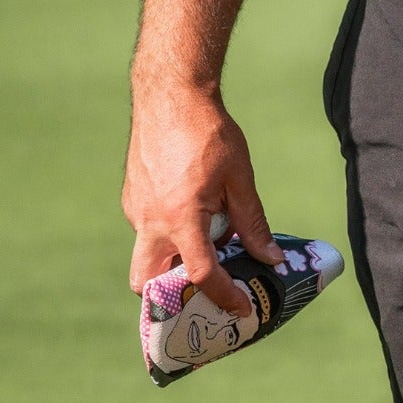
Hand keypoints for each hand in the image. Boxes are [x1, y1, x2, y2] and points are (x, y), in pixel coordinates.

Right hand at [123, 81, 282, 316]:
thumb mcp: (240, 177)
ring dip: (172, 259)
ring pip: (146, 254)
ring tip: (207, 244)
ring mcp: (136, 209)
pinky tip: (194, 209)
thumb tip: (270, 258)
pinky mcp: (132, 196)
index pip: (199, 275)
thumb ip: (253, 222)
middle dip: (169, 295)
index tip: (241, 308)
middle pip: (146, 281)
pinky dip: (168, 232)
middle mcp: (149, 220)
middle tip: (203, 290)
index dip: (224, 296)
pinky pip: (147, 228)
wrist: (171, 94)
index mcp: (180, 218)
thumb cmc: (209, 132)